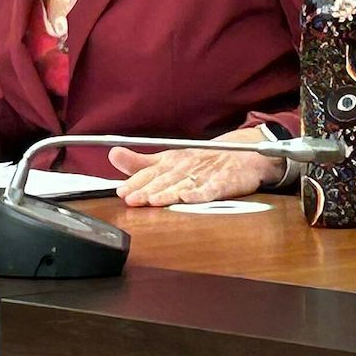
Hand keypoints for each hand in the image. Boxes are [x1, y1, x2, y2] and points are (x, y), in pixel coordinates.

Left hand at [110, 128, 281, 207]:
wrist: (242, 154)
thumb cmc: (201, 161)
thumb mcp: (168, 159)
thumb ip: (141, 162)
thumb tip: (113, 154)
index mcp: (172, 161)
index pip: (150, 172)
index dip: (136, 182)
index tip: (122, 191)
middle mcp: (186, 166)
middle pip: (165, 179)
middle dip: (147, 189)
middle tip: (132, 199)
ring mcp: (205, 174)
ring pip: (183, 184)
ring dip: (168, 193)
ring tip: (154, 201)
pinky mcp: (224, 183)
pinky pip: (211, 189)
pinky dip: (200, 193)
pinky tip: (188, 198)